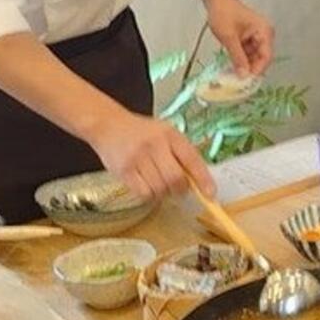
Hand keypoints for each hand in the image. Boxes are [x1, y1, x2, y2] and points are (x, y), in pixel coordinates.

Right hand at [88, 109, 214, 201]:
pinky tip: (146, 185)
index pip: (192, 159)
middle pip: (176, 179)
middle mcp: (154, 144)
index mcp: (170, 134)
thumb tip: (200, 181)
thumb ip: (182, 154)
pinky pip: (144, 193)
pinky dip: (149, 194)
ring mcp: (138, 157)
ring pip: (160, 189)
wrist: (108, 125)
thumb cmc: (141, 132)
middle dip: (181, 189)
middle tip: (178, 188)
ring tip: (158, 183)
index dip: (203, 179)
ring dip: (163, 193)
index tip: (211, 194)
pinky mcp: (124, 170)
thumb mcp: (165, 134)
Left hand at [204, 0, 274, 76]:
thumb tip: (243, 75)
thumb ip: (237, 57)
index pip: (266, 56)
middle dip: (250, 69)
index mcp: (264, 31)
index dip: (257, 70)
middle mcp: (264, 34)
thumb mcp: (229, 37)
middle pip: (261, 58)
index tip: (246, 81)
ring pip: (254, 57)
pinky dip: (240, 60)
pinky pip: (248, 53)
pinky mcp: (249, 38)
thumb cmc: (223, 12)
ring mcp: (257, 36)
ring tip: (233, 76)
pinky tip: (232, 67)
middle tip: (238, 82)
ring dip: (244, 66)